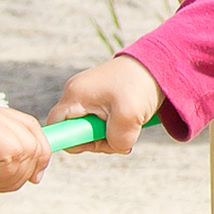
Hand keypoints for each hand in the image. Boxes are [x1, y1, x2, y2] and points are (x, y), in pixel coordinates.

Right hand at [48, 56, 162, 153]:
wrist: (158, 65)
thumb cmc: (141, 85)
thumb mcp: (129, 116)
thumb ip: (116, 140)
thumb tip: (115, 147)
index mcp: (75, 95)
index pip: (55, 128)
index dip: (71, 140)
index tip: (96, 141)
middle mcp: (76, 94)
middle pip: (74, 132)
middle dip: (97, 141)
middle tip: (120, 135)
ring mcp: (87, 97)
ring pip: (88, 131)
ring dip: (108, 137)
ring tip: (129, 126)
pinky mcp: (99, 101)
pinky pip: (99, 124)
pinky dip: (114, 129)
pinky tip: (128, 124)